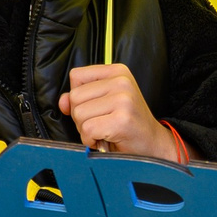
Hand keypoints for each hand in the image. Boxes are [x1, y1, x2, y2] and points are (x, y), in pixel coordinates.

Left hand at [59, 64, 173, 157]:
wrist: (153, 145)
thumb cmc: (127, 125)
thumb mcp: (105, 103)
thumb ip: (81, 98)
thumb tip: (63, 102)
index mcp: (118, 71)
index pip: (76, 76)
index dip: (79, 97)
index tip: (95, 108)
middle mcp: (121, 81)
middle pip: (75, 97)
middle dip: (82, 116)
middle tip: (102, 123)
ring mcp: (123, 99)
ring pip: (79, 114)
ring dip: (87, 130)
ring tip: (105, 131)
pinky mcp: (122, 119)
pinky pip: (88, 130)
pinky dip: (91, 140)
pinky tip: (106, 140)